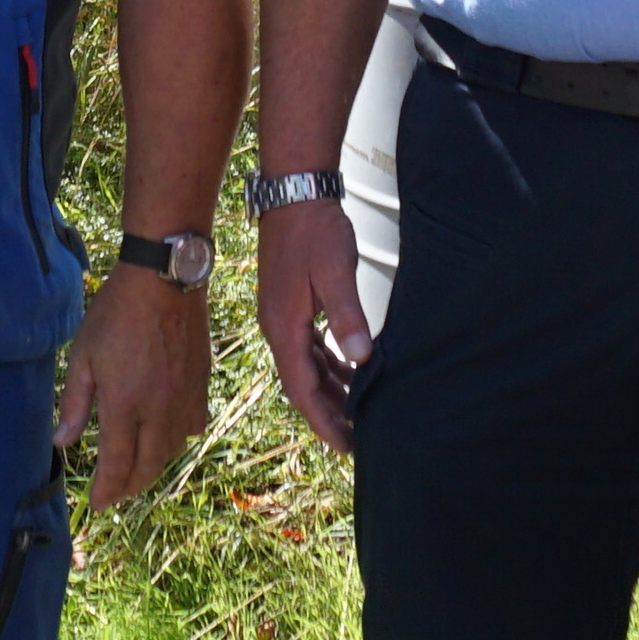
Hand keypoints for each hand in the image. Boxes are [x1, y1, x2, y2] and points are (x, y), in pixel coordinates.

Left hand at [58, 264, 212, 516]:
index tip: (98, 504)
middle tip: (115, 493)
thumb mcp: (83, 356)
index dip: (107, 490)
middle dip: (129, 486)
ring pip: (172, 449)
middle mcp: (159, 410)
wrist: (164, 279)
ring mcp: (185, 399)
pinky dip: (177, 440)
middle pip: (148, 465)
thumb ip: (76, 404)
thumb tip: (62, 443)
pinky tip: (167, 436)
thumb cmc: (116, 313)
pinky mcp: (201, 385)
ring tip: (136, 469)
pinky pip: (193, 426)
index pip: (118, 464)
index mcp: (126, 405)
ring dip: (153, 465)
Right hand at [255, 200, 374, 451]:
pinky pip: (308, 348)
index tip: (345, 445)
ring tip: (355, 413)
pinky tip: (347, 372)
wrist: (294, 193)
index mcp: (283, 327)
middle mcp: (277, 328)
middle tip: (355, 441)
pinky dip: (327, 367)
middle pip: (302, 384)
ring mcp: (282, 317)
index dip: (324, 421)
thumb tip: (361, 357)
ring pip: (305, 368)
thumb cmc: (316, 230)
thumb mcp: (334, 271)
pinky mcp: (291, 305)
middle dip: (327, 414)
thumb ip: (347, 314)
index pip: (302, 388)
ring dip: (329, 391)